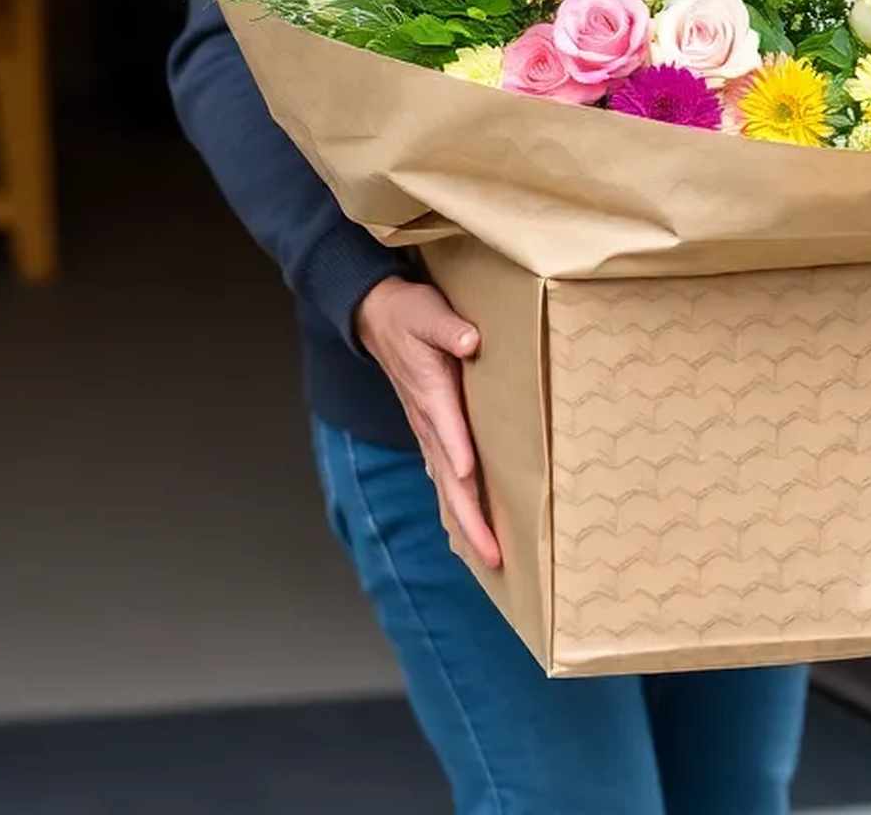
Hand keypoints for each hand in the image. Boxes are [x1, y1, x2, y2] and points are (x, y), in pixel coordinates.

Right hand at [354, 277, 502, 568]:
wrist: (377, 317)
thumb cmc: (410, 313)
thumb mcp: (429, 311)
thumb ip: (449, 327)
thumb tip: (470, 340)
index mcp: (431, 393)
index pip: (448, 429)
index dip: (459, 453)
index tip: (471, 480)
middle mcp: (428, 422)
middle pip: (450, 479)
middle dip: (470, 519)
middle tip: (493, 557)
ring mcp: (427, 431)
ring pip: (447, 486)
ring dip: (466, 523)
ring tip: (489, 559)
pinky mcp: (431, 432)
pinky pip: (444, 476)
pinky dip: (457, 507)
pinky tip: (468, 531)